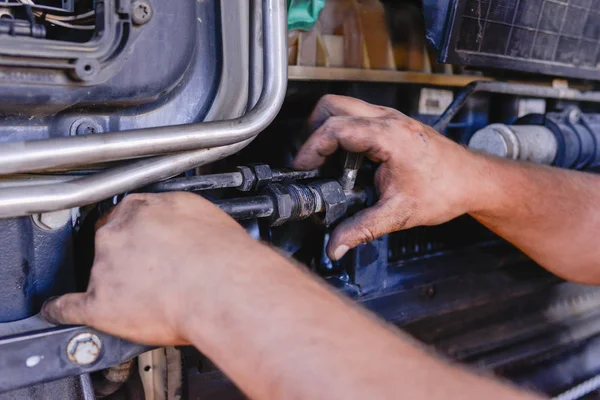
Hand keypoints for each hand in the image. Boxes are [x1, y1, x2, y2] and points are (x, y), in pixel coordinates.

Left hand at [42, 192, 273, 344]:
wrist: (226, 290)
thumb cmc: (226, 258)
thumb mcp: (206, 217)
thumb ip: (180, 220)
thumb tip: (181, 230)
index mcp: (145, 207)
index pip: (127, 213)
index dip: (137, 231)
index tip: (143, 239)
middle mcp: (119, 231)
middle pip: (108, 238)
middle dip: (123, 253)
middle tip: (148, 270)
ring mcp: (105, 266)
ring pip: (97, 272)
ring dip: (113, 283)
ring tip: (146, 298)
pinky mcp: (99, 302)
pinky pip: (69, 306)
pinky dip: (62, 309)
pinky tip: (61, 311)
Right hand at [293, 95, 481, 259]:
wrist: (473, 180)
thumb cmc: (447, 189)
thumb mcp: (399, 214)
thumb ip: (362, 229)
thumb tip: (336, 245)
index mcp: (389, 136)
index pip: (335, 128)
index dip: (311, 147)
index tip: (303, 168)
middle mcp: (388, 119)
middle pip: (333, 105)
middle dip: (313, 129)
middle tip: (310, 158)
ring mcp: (391, 117)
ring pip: (344, 106)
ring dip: (327, 128)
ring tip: (324, 159)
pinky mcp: (392, 123)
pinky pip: (357, 116)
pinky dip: (342, 131)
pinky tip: (346, 159)